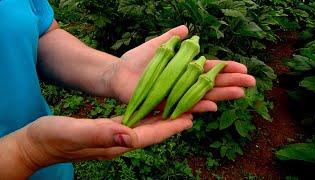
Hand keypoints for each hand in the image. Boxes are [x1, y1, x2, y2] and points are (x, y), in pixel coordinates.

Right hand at [7, 114, 191, 176]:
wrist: (37, 144)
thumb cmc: (52, 138)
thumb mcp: (73, 132)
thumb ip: (100, 134)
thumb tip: (128, 135)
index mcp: (114, 143)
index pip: (148, 135)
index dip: (169, 127)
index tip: (189, 118)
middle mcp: (118, 143)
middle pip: (152, 133)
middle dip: (172, 123)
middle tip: (192, 111)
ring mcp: (114, 138)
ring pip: (146, 128)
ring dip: (163, 119)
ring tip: (179, 108)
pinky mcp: (108, 131)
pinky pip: (134, 123)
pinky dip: (147, 116)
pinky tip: (152, 109)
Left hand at [111, 25, 255, 111]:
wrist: (117, 74)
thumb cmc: (136, 61)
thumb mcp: (156, 46)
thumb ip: (171, 38)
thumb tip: (187, 28)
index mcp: (183, 69)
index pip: (209, 69)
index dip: (225, 68)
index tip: (243, 68)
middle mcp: (183, 83)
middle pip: (211, 83)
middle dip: (231, 82)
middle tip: (252, 82)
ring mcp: (176, 95)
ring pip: (202, 95)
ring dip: (221, 95)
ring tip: (240, 93)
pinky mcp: (166, 105)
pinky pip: (184, 106)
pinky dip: (198, 106)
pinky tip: (214, 106)